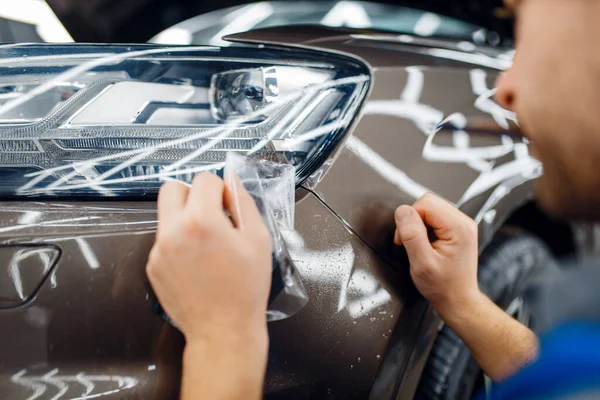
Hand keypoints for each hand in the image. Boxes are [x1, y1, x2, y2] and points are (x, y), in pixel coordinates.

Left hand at [146, 173, 272, 343]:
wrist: (222, 330)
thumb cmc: (244, 289)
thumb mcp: (258, 239)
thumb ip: (244, 202)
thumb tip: (232, 181)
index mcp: (201, 221)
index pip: (203, 179)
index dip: (220, 189)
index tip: (227, 205)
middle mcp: (173, 231)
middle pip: (172, 188)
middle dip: (192, 194)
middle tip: (211, 213)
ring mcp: (158, 250)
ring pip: (166, 215)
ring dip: (185, 219)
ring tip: (206, 244)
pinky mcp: (153, 266)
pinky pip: (163, 240)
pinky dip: (178, 243)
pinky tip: (197, 262)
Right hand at [394, 193, 480, 317]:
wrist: (458, 300)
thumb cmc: (443, 287)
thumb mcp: (422, 263)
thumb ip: (412, 235)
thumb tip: (402, 211)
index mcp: (458, 228)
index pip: (425, 203)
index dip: (409, 219)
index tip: (405, 240)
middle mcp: (463, 222)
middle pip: (428, 202)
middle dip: (412, 220)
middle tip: (410, 243)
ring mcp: (461, 224)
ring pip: (429, 207)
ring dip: (418, 224)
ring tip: (419, 245)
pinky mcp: (456, 228)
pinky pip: (434, 216)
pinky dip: (424, 227)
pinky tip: (426, 243)